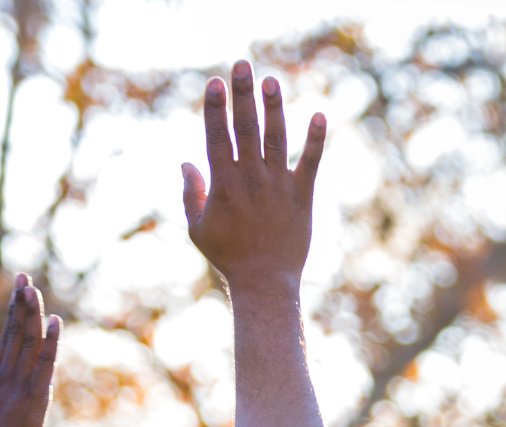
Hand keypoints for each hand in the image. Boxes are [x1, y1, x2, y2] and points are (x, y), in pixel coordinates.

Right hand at [0, 272, 59, 426]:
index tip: (18, 291)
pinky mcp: (33, 396)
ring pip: (26, 340)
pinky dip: (50, 340)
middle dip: (20, 302)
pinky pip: (43, 362)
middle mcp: (4, 374)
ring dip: (32, 313)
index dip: (13, 313)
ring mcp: (18, 383)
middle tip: (24, 276)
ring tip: (34, 289)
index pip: (6, 337)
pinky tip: (54, 322)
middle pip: (14, 331)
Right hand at [180, 63, 325, 292]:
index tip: (215, 82)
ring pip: (276, 138)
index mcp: (223, 185)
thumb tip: (186, 162)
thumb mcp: (198, 229)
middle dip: (243, 94)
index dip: (216, 108)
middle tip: (242, 64)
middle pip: (246, 128)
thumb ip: (192, 193)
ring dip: (273, 107)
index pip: (217, 137)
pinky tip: (319, 115)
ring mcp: (278, 186)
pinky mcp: (302, 196)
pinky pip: (310, 162)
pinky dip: (315, 139)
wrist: (266, 283)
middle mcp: (251, 179)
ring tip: (270, 80)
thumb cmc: (228, 257)